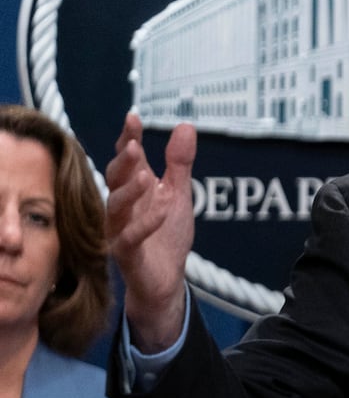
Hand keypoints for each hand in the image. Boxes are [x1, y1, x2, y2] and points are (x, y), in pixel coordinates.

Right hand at [104, 113, 196, 352]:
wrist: (166, 279)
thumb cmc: (166, 235)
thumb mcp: (179, 193)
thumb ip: (179, 162)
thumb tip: (185, 125)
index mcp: (134, 189)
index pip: (127, 159)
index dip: (128, 138)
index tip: (133, 118)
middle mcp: (123, 206)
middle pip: (115, 179)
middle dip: (122, 161)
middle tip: (132, 144)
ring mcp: (121, 229)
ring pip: (116, 207)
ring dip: (129, 191)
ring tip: (145, 175)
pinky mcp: (127, 253)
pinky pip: (130, 238)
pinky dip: (146, 223)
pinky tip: (162, 210)